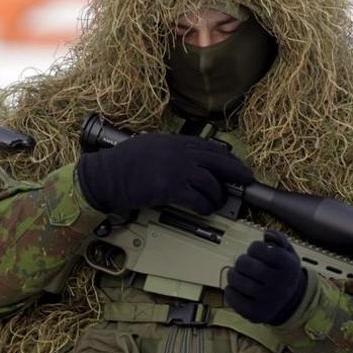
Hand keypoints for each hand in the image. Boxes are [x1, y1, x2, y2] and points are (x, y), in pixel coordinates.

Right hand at [75, 133, 253, 214]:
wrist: (106, 175)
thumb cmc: (123, 164)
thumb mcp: (150, 146)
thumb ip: (171, 150)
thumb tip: (189, 159)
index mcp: (175, 142)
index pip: (210, 148)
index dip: (228, 158)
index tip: (237, 165)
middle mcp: (179, 153)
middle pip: (218, 162)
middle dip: (235, 172)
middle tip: (246, 181)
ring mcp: (176, 170)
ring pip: (210, 183)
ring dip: (218, 196)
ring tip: (218, 203)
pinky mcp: (170, 188)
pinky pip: (197, 199)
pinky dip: (205, 206)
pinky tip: (205, 210)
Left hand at [225, 230, 306, 325]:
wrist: (290, 303)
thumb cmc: (284, 273)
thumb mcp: (288, 254)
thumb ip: (279, 239)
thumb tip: (267, 233)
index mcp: (290, 268)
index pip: (266, 251)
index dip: (255, 247)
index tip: (255, 250)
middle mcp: (281, 286)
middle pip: (250, 267)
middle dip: (241, 261)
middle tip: (242, 262)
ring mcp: (269, 302)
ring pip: (240, 283)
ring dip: (232, 274)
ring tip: (236, 273)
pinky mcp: (256, 314)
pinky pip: (235, 299)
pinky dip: (230, 291)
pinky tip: (235, 287)